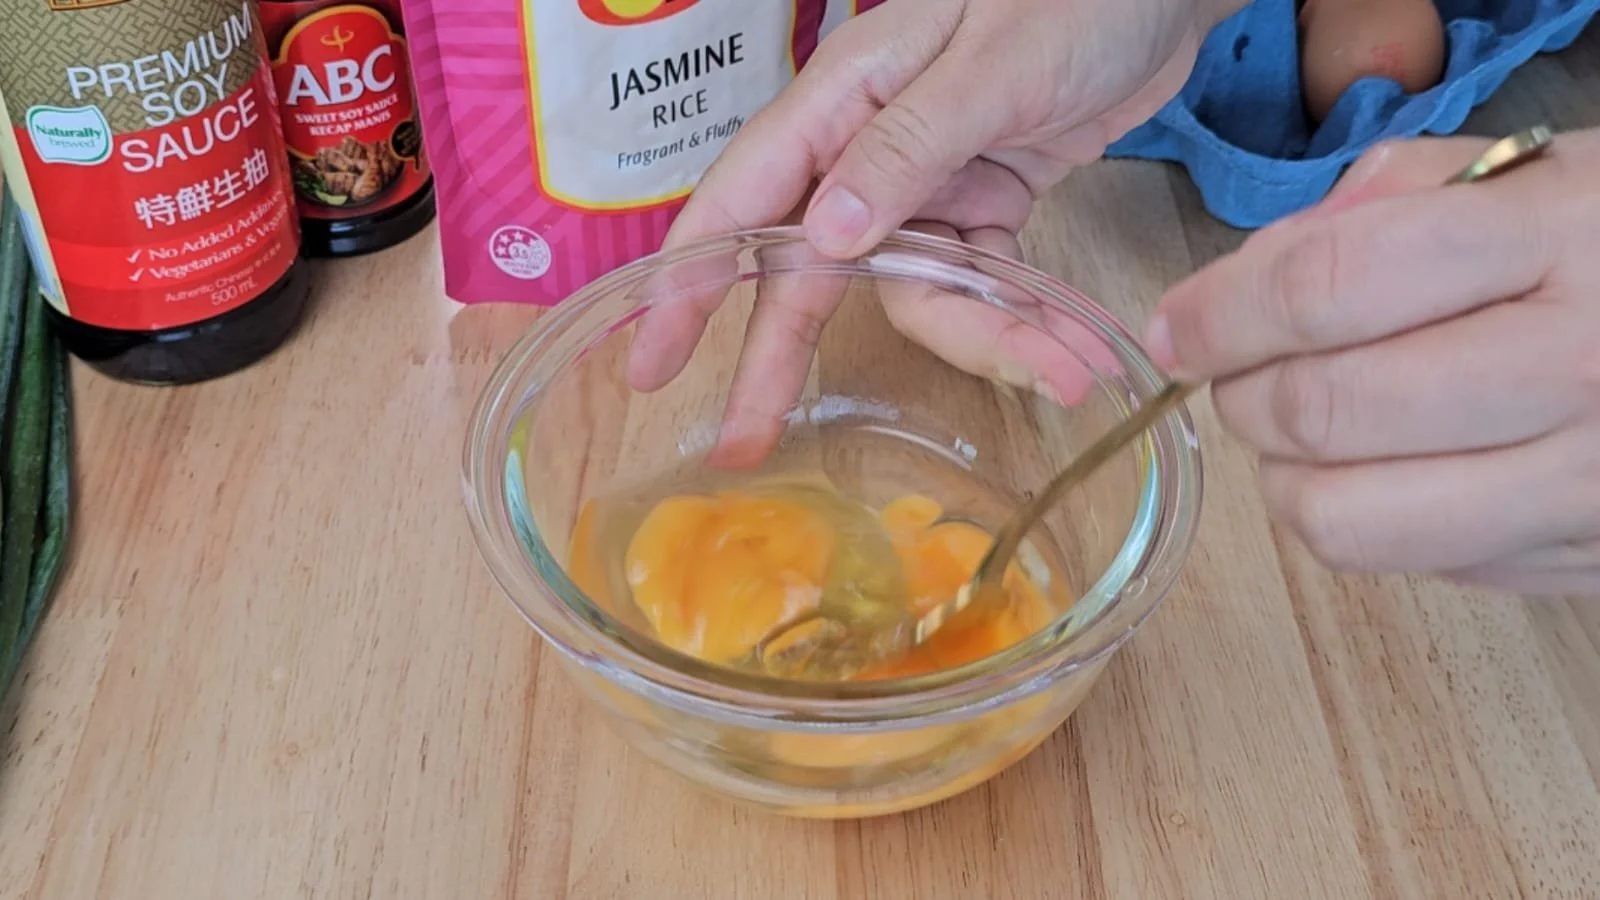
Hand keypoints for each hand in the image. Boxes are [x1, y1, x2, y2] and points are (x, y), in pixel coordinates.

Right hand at [626, 0, 1246, 463]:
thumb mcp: (991, 63)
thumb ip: (905, 147)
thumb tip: (823, 237)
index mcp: (843, 97)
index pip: (743, 197)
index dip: (692, 281)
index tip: (652, 360)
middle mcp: (868, 148)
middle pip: (805, 269)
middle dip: (784, 357)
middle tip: (747, 443)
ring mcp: (925, 183)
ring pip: (912, 293)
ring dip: (985, 341)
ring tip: (1065, 371)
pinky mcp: (982, 207)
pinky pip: (976, 285)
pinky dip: (1021, 320)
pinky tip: (1072, 343)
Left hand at [1145, 128, 1599, 595]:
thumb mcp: (1529, 175)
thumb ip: (1383, 203)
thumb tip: (1248, 280)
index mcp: (1562, 240)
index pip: (1328, 288)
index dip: (1219, 313)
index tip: (1176, 328)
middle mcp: (1581, 368)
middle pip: (1326, 414)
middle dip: (1244, 396)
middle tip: (1243, 375)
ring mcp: (1590, 483)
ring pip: (1350, 522)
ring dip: (1288, 477)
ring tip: (1307, 430)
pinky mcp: (1588, 562)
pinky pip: (1420, 565)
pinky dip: (1371, 519)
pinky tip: (1402, 465)